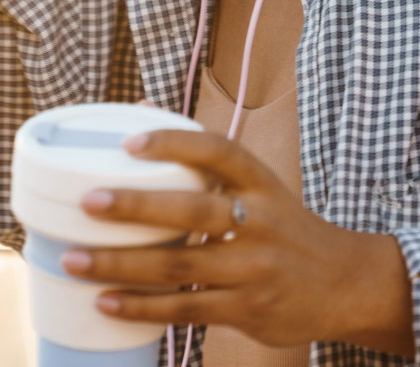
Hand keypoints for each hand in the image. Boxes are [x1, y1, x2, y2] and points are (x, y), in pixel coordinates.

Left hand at [61, 130, 414, 356]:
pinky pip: (185, 309)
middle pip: (192, 210)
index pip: (218, 151)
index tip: (131, 141)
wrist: (345, 283)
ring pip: (179, 265)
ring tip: (74, 260)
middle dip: (136, 205)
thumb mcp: (260, 187)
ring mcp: (253, 269)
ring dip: (122, 264)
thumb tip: (143, 109)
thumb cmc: (285, 226)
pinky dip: (142, 307)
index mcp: (261, 183)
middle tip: (87, 202)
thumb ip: (207, 160)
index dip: (175, 142)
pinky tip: (105, 302)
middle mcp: (259, 222)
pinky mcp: (247, 310)